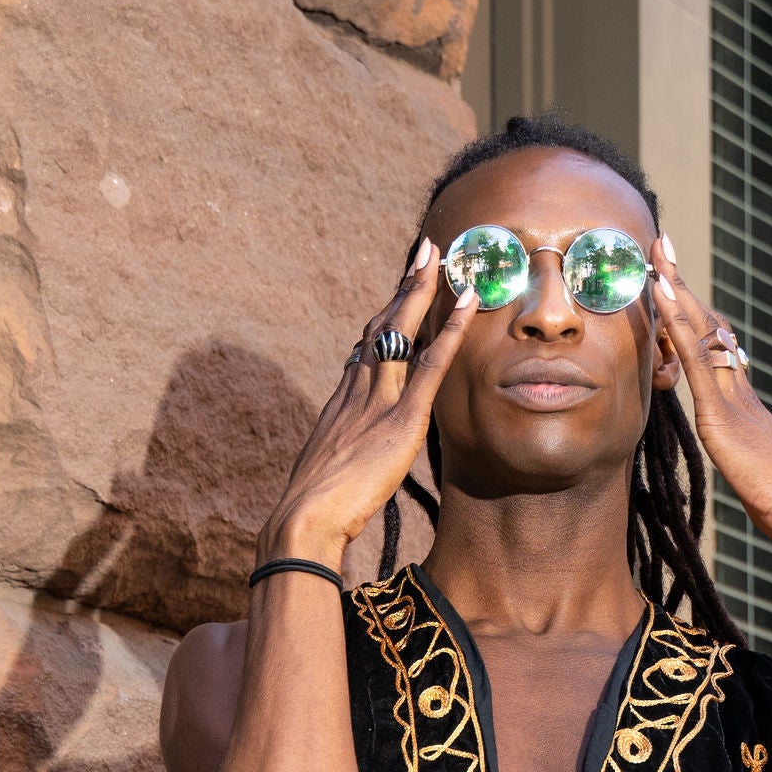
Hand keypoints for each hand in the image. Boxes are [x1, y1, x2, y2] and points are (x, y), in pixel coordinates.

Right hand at [257, 243, 476, 570]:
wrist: (303, 520)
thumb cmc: (311, 513)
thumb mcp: (328, 476)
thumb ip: (345, 458)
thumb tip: (351, 461)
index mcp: (340, 405)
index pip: (366, 350)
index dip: (384, 319)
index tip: (397, 294)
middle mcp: (356, 391)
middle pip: (382, 326)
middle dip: (404, 286)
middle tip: (424, 250)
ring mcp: (378, 400)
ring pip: (402, 331)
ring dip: (423, 289)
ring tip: (443, 256)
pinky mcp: (401, 419)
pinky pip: (430, 364)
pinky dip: (450, 329)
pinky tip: (467, 302)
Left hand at [648, 240, 771, 553]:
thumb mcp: (752, 473)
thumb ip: (741, 456)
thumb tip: (742, 463)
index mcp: (742, 402)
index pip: (713, 347)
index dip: (693, 314)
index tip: (677, 285)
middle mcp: (738, 387)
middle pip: (707, 325)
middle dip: (683, 285)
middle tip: (662, 245)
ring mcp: (731, 395)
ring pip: (701, 331)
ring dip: (677, 289)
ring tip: (657, 252)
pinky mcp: (720, 412)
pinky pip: (695, 358)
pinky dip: (677, 323)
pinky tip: (661, 293)